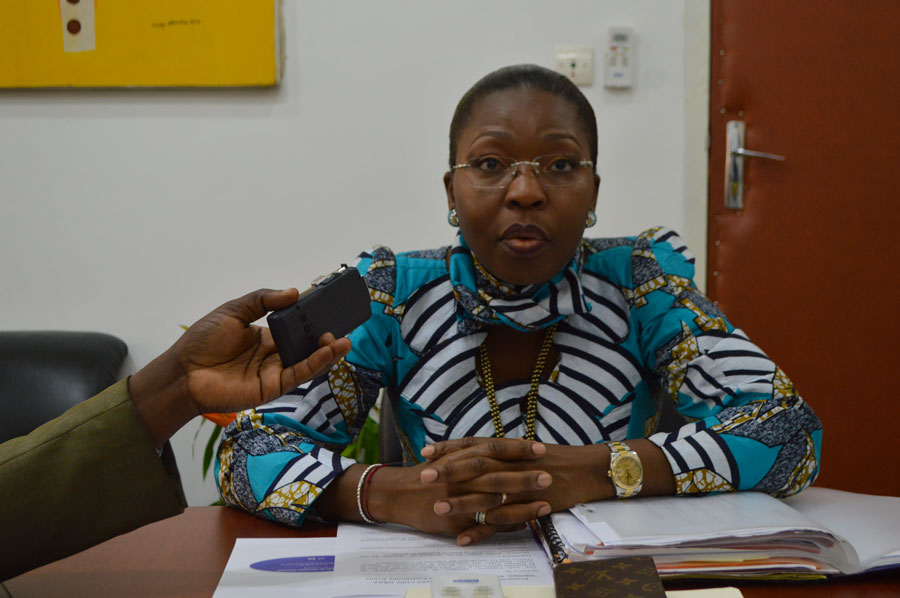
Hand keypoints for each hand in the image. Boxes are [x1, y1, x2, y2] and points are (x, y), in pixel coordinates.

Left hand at [130, 288, 351, 445]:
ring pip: (308, 362)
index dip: (312, 319)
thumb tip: (294, 292)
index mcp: (266, 337)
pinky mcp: (271, 388)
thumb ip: (262, 300)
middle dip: (326, 337)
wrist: (182, 371)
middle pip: (307, 346)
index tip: (329, 306)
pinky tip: (327, 351)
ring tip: (343, 341)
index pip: (296, 327)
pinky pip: (298, 375)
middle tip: (342, 325)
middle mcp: (274, 355)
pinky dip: (315, 364)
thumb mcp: (233, 310)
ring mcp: (274, 372)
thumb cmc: (202, 341)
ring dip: (327, 353)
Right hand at [362, 453, 550, 543]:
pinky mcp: (457, 521)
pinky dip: (506, 525)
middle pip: (498, 475)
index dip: (517, 449)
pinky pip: (486, 525)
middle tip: (549, 475)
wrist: (399, 494)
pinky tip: (525, 525)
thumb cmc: (428, 474)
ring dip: (522, 503)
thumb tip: (506, 446)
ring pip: (496, 503)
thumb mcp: (451, 456)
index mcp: (463, 458)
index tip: (539, 448)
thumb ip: (475, 453)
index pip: (494, 449)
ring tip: (545, 503)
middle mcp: (462, 478)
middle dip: (525, 476)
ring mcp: (460, 501)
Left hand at [420, 437, 610, 543]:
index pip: (473, 445)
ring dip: (460, 503)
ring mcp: (519, 488)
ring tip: (438, 508)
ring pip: (485, 496)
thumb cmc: (553, 459)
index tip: (426, 451)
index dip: (449, 448)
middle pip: (475, 467)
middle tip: (423, 477)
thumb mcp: (523, 450)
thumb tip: (474, 452)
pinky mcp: (527, 508)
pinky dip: (481, 532)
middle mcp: (511, 465)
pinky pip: (501, 523)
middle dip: (448, 472)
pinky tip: (462, 540)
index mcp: (508, 449)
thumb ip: (499, 452)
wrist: (584, 471)